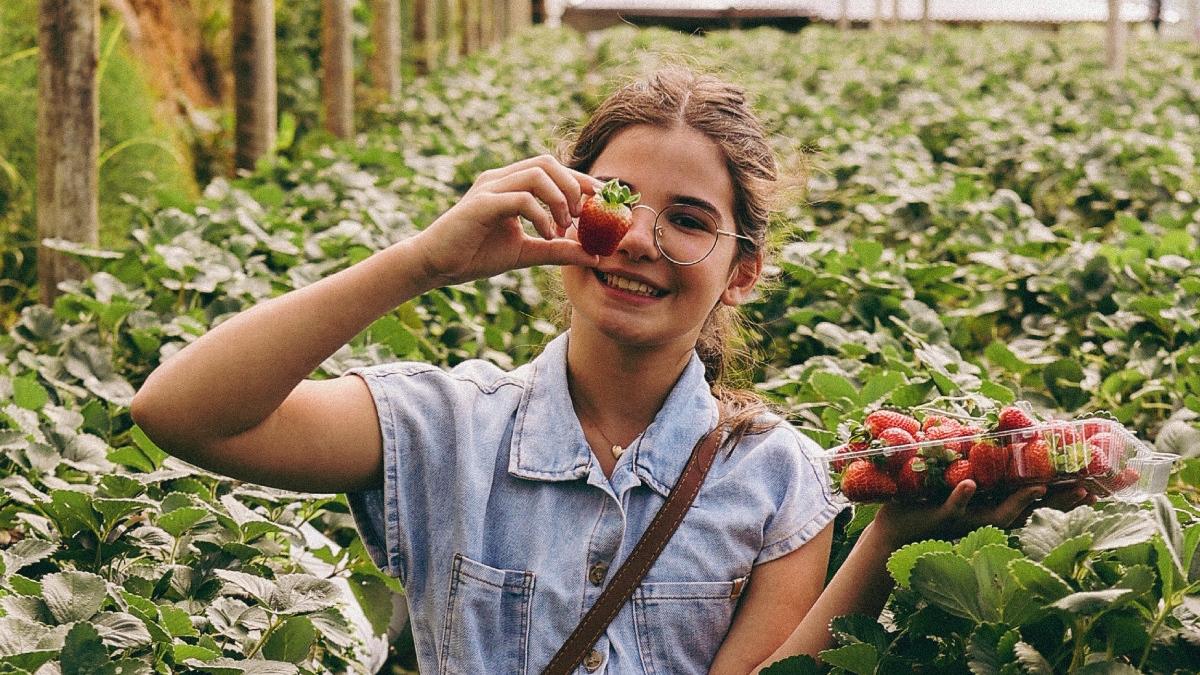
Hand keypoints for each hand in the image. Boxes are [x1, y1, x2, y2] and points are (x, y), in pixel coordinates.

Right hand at [411, 154, 602, 285]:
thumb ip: (559, 250)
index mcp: (511, 184)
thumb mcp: (527, 253)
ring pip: (537, 174)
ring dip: (559, 200)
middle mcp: (500, 178)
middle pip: (548, 163)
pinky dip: (541, 215)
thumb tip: (595, 255)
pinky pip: (520, 198)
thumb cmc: (476, 254)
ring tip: (563, 228)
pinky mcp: (481, 204)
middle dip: (573, 186)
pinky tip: (546, 235)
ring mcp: (489, 188)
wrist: (436, 265)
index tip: (603, 202)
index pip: (553, 169)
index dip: (581, 180)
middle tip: (581, 216)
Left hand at [871, 479, 1095, 548]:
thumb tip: (1002, 433)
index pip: (1041, 500)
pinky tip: (971, 485)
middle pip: (1034, 510)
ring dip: (1021, 501)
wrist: (896, 530)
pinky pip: (954, 506)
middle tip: (1088, 489)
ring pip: (1001, 513)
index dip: (1069, 494)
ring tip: (1040, 488)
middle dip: (1062, 500)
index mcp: (998, 505)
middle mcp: (989, 515)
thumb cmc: (931, 501)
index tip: (1097, 486)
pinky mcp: (942, 516)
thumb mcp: (965, 480)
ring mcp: (969, 518)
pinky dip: (962, 496)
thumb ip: (984, 464)